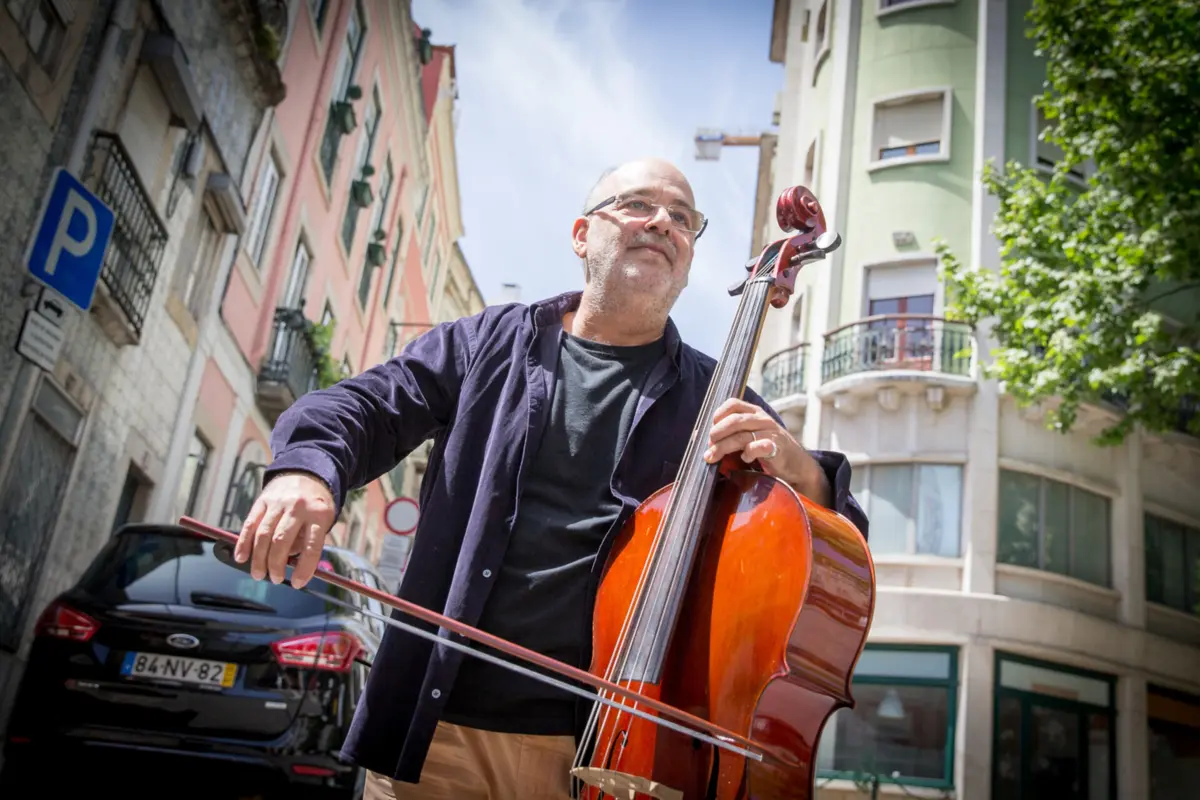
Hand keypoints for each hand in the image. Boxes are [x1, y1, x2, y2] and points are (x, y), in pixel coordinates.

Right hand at [233, 471, 336, 588]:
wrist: (306, 474)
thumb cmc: (315, 506)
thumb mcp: (323, 521)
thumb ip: (307, 541)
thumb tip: (287, 565)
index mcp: (319, 514)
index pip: (312, 546)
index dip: (304, 568)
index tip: (296, 583)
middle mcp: (298, 508)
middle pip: (282, 540)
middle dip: (275, 564)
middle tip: (274, 579)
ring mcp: (278, 503)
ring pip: (264, 534)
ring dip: (258, 558)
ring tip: (258, 574)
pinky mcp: (262, 501)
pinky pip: (250, 524)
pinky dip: (244, 543)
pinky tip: (241, 557)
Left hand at [703, 398, 831, 506]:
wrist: (797, 464)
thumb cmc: (768, 449)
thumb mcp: (750, 436)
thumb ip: (730, 434)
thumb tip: (698, 436)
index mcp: (755, 412)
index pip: (733, 404)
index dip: (718, 414)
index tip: (710, 430)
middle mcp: (762, 419)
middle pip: (734, 421)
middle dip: (717, 434)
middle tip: (708, 446)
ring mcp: (770, 432)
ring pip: (741, 436)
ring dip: (722, 447)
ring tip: (712, 457)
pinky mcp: (776, 448)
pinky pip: (757, 447)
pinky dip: (747, 453)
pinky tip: (744, 458)